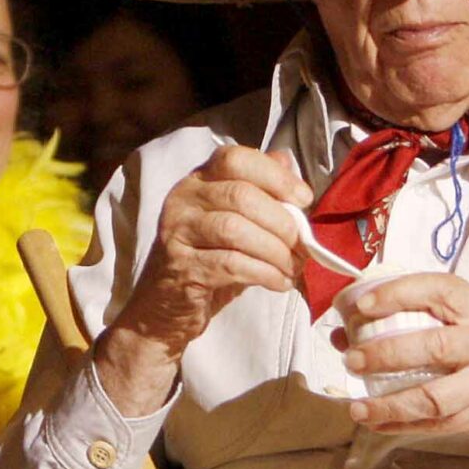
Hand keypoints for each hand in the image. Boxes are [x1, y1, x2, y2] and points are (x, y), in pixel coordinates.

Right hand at [94, 146, 310, 414]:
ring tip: (291, 268)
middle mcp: (183, 199)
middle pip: (242, 195)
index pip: (236, 158)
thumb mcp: (236, 223)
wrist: (165, 310)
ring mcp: (177, 231)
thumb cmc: (208, 262)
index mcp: (199, 181)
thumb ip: (261, 193)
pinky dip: (264, 274)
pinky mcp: (181, 267)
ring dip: (275, 252)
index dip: (276, 176)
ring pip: (236, 229)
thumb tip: (289, 165)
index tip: (304, 199)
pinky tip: (278, 283)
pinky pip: (231, 264)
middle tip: (301, 247)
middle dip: (282, 223)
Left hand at [338, 273, 468, 466]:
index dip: (399, 294)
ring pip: (434, 397)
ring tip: (357, 405)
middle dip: (387, 353)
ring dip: (390, 403)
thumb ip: (417, 316)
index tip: (363, 304)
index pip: (440, 290)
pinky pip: (434, 425)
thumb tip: (344, 327)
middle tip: (352, 357)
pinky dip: (399, 425)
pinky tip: (373, 421)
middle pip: (435, 347)